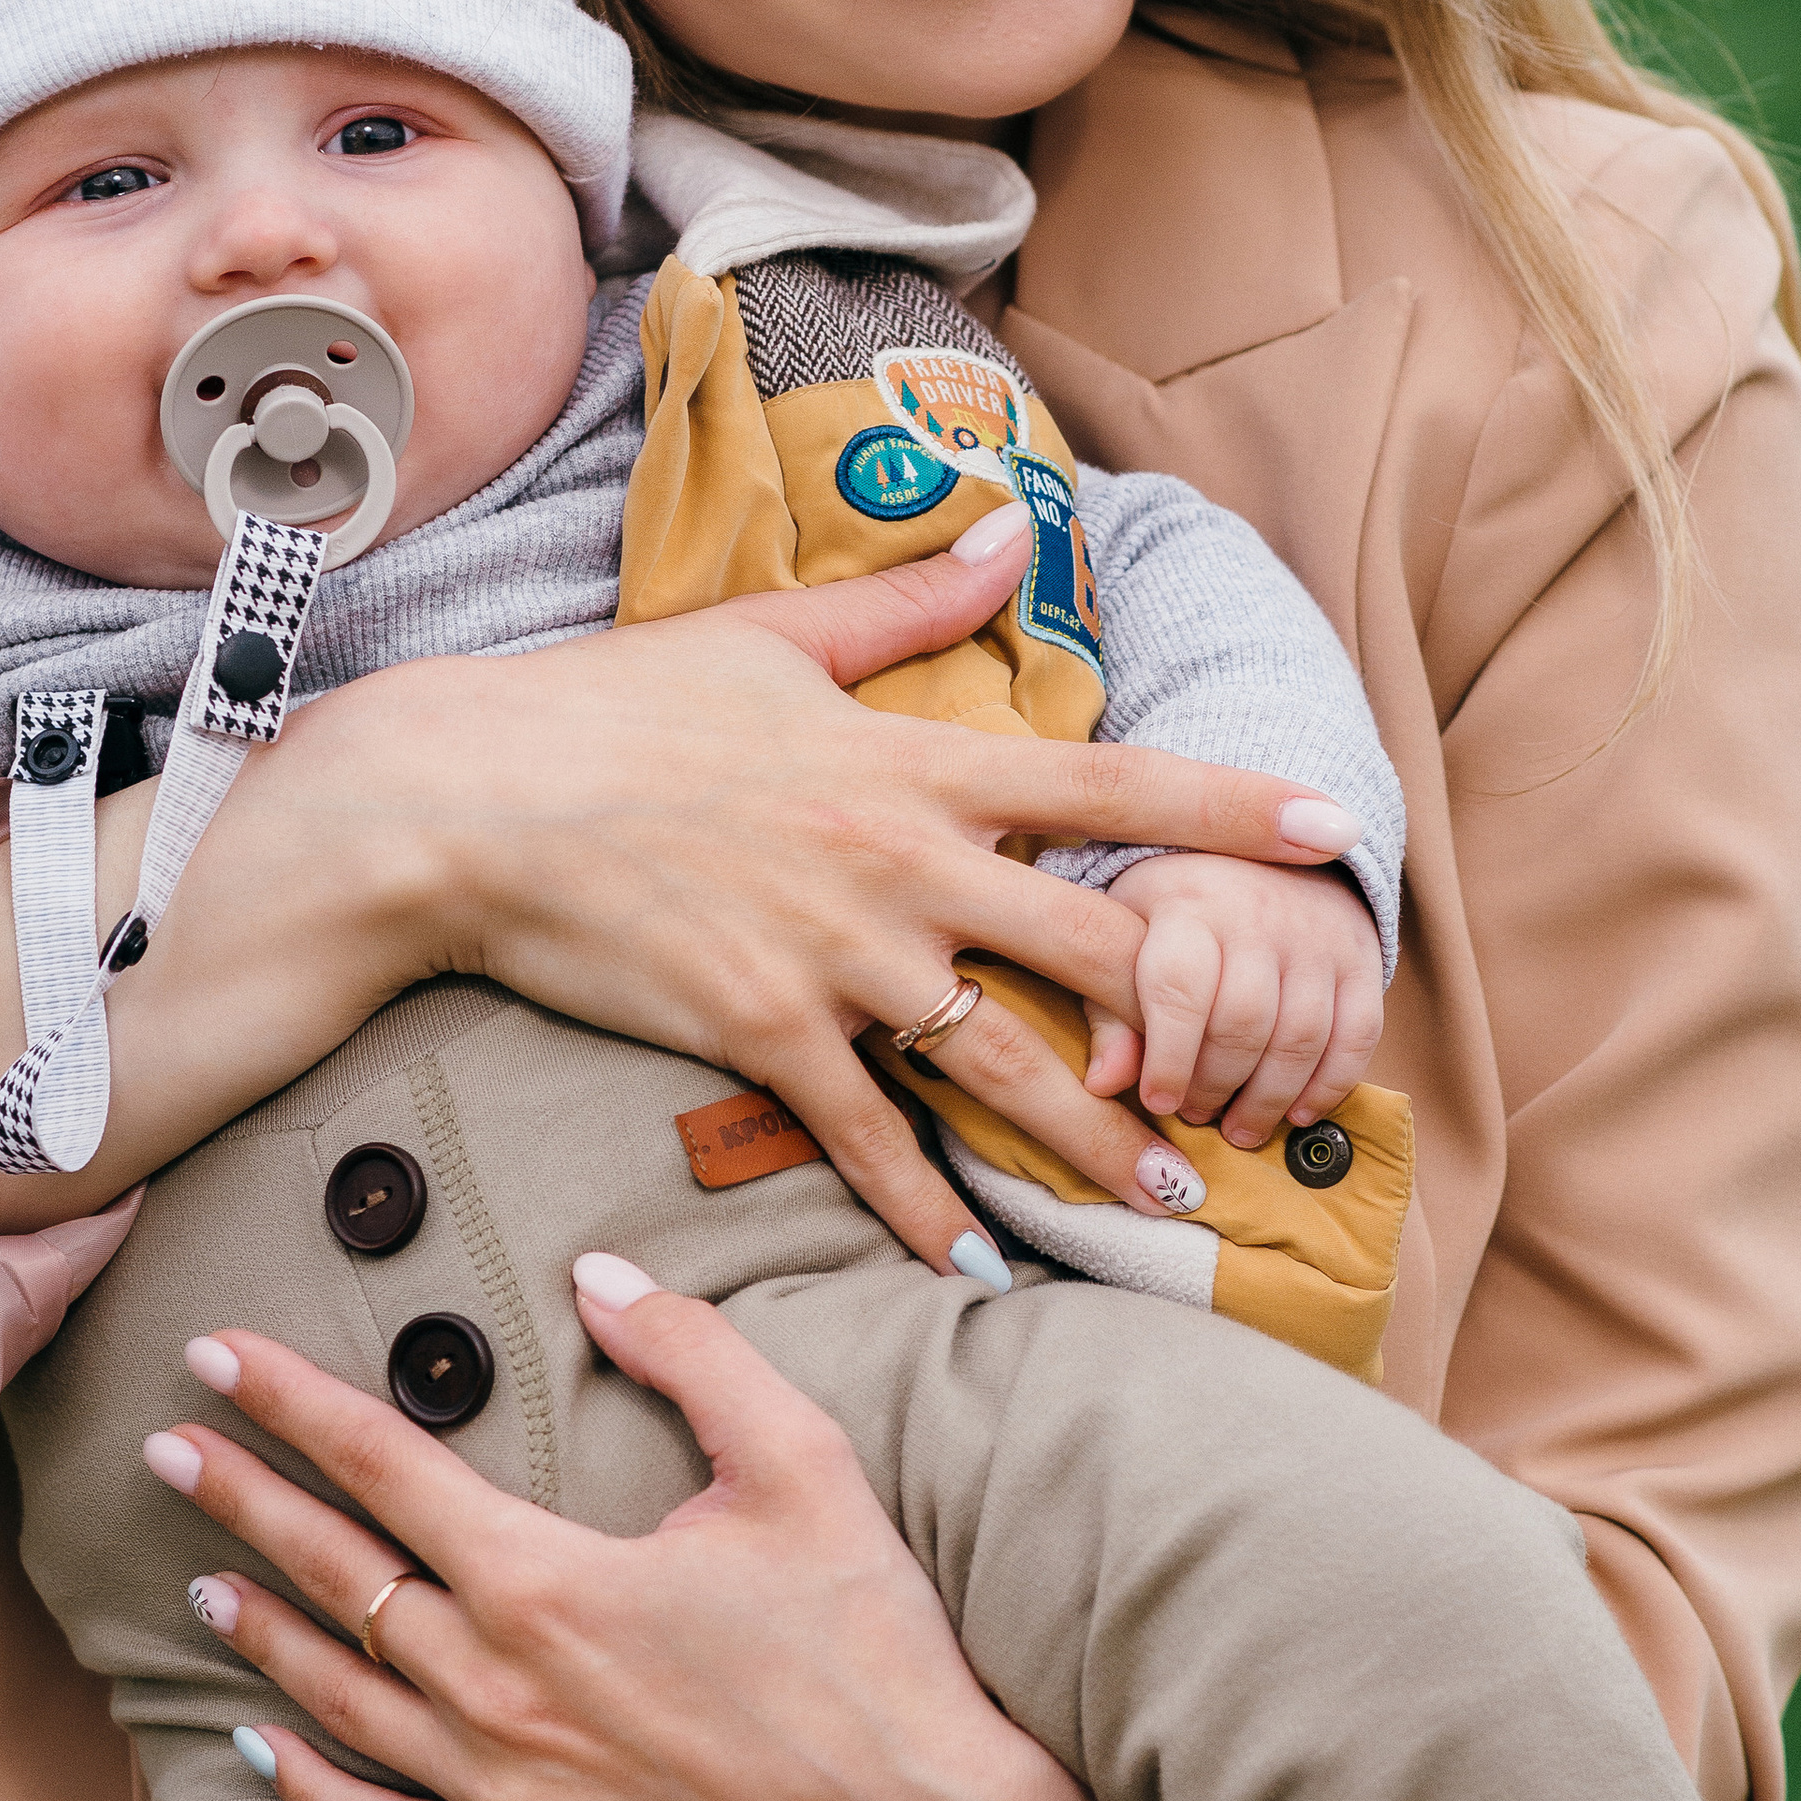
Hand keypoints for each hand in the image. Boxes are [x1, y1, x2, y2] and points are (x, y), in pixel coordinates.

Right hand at [0, 510, 1359, 1272]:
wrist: (468, 802)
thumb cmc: (609, 707)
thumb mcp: (768, 637)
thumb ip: (905, 603)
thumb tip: (1007, 530)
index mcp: (909, 761)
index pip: (1108, 782)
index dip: (1230, 807)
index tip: (1333, 833)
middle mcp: (899, 865)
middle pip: (1093, 950)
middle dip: (1195, 1022)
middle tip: (1271, 1084)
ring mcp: (837, 959)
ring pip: (1006, 1065)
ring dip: (1098, 1142)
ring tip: (1173, 1198)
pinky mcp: (763, 1035)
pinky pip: (873, 1140)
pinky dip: (930, 1213)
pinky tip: (981, 1271)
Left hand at [146, 1290, 1177, 1800]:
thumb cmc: (868, 1639)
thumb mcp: (799, 1460)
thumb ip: (689, 1351)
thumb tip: (595, 1272)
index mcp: (546, 1581)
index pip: (380, 1466)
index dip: (287, 1401)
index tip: (216, 1353)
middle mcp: (498, 1691)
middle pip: (336, 1575)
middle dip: (242, 1500)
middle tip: (167, 1449)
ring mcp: (505, 1795)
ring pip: (340, 1700)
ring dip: (264, 1631)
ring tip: (205, 1580)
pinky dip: (310, 1788)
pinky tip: (263, 1748)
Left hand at [1083, 853, 1384, 1149]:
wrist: (1262, 832)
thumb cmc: (1173, 903)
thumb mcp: (1124, 933)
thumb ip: (1109, 1008)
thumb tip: (1103, 1085)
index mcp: (1186, 901)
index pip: (1180, 989)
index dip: (1168, 1057)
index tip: (1158, 1100)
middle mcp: (1258, 912)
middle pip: (1243, 1023)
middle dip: (1216, 1085)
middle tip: (1196, 1114)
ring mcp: (1317, 933)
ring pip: (1301, 1037)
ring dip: (1268, 1099)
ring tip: (1239, 1129)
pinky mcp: (1361, 955)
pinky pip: (1359, 1034)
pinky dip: (1330, 1085)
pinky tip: (1297, 1113)